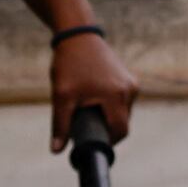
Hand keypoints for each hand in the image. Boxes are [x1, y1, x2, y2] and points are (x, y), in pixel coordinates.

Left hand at [50, 28, 140, 153]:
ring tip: (88, 110)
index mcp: (117, 95)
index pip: (120, 131)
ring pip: (123, 113)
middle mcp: (129, 90)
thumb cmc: (69, 64)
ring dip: (109, 117)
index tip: (92, 143)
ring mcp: (131, 83)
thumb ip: (60, 125)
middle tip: (85, 126)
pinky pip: (123, 101)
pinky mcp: (129, 78)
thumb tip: (56, 151)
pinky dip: (111, 106)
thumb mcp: (62, 96)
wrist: (78, 35)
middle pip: (122, 123)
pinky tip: (94, 100)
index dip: (108, 142)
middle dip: (106, 128)